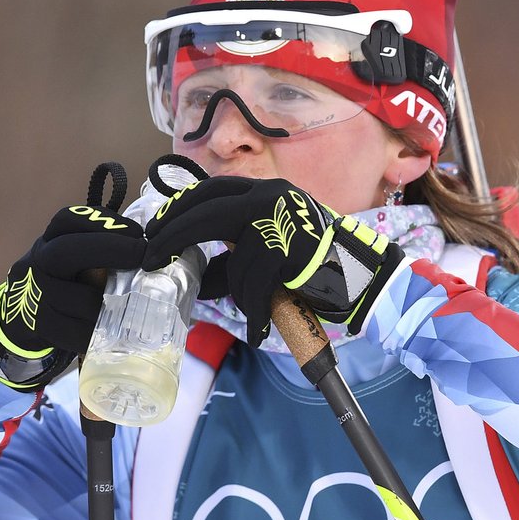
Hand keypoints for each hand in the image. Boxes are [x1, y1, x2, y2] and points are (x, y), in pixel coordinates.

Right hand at [0, 203, 145, 389]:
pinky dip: (95, 331)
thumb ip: (104, 245)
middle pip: (66, 251)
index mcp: (51, 239)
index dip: (103, 222)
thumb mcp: (76, 254)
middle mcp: (39, 261)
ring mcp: (35, 294)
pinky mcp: (38, 325)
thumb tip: (153, 246)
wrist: (23, 312)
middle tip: (142, 256)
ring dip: (107, 302)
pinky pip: (71, 331)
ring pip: (73, 298)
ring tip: (131, 304)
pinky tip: (112, 329)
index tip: (138, 232)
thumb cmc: (65, 278)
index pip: (68, 220)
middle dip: (109, 250)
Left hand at [143, 177, 402, 347]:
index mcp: (264, 191)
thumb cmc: (315, 265)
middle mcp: (270, 196)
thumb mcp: (269, 248)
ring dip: (241, 294)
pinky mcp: (288, 248)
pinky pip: (254, 286)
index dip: (178, 211)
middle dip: (175, 236)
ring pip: (234, 262)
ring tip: (256, 312)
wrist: (364, 276)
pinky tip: (259, 328)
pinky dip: (255, 311)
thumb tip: (187, 265)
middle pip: (206, 213)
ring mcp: (280, 220)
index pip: (209, 192)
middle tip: (154, 257)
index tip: (155, 231)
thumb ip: (232, 249)